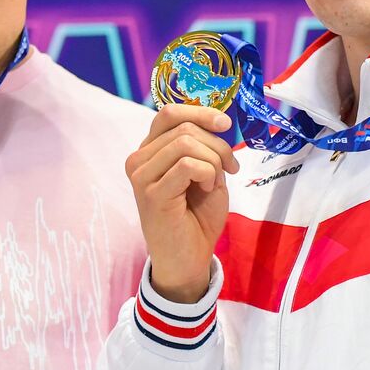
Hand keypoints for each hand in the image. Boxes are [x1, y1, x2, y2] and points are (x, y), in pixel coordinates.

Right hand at [125, 104, 239, 303]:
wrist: (188, 258)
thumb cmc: (197, 217)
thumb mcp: (207, 172)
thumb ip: (205, 147)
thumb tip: (217, 122)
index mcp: (150, 150)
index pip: (169, 113)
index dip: (200, 111)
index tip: (225, 124)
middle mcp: (139, 159)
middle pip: (183, 126)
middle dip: (217, 144)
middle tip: (231, 167)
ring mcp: (141, 175)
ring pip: (186, 142)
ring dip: (213, 160)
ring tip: (214, 182)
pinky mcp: (150, 193)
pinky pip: (187, 165)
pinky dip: (207, 174)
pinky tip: (206, 190)